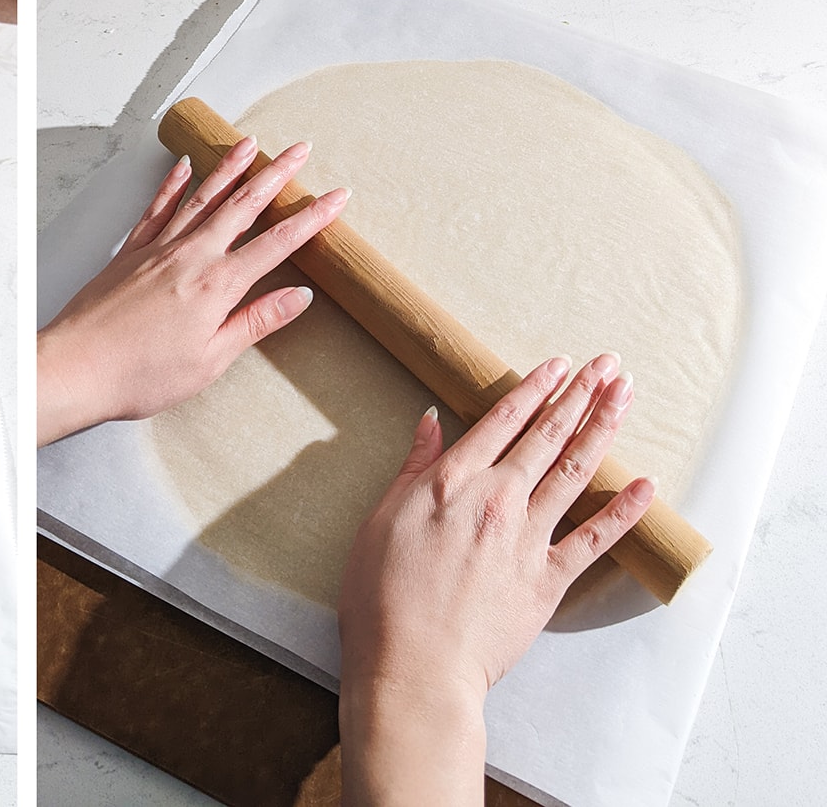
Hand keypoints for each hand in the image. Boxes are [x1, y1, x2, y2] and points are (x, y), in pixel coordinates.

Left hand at [37, 137, 348, 444]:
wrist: (75, 367)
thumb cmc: (140, 375)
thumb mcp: (210, 360)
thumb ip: (255, 322)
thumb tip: (299, 297)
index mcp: (217, 286)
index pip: (276, 244)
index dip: (310, 219)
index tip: (337, 197)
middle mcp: (190, 257)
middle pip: (242, 206)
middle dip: (276, 175)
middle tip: (301, 148)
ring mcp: (157, 249)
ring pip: (202, 198)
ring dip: (230, 168)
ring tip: (252, 142)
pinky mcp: (129, 253)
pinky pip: (157, 208)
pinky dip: (173, 185)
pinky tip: (185, 166)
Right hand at [336, 353, 653, 804]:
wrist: (413, 663)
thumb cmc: (382, 596)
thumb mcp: (381, 519)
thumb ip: (413, 469)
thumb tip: (431, 423)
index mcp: (452, 482)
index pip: (502, 420)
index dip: (534, 388)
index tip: (558, 365)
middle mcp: (496, 499)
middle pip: (546, 435)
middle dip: (580, 394)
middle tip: (607, 364)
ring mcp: (527, 538)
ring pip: (575, 471)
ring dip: (603, 428)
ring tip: (625, 396)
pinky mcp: (547, 580)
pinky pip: (594, 539)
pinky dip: (623, 510)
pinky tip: (645, 484)